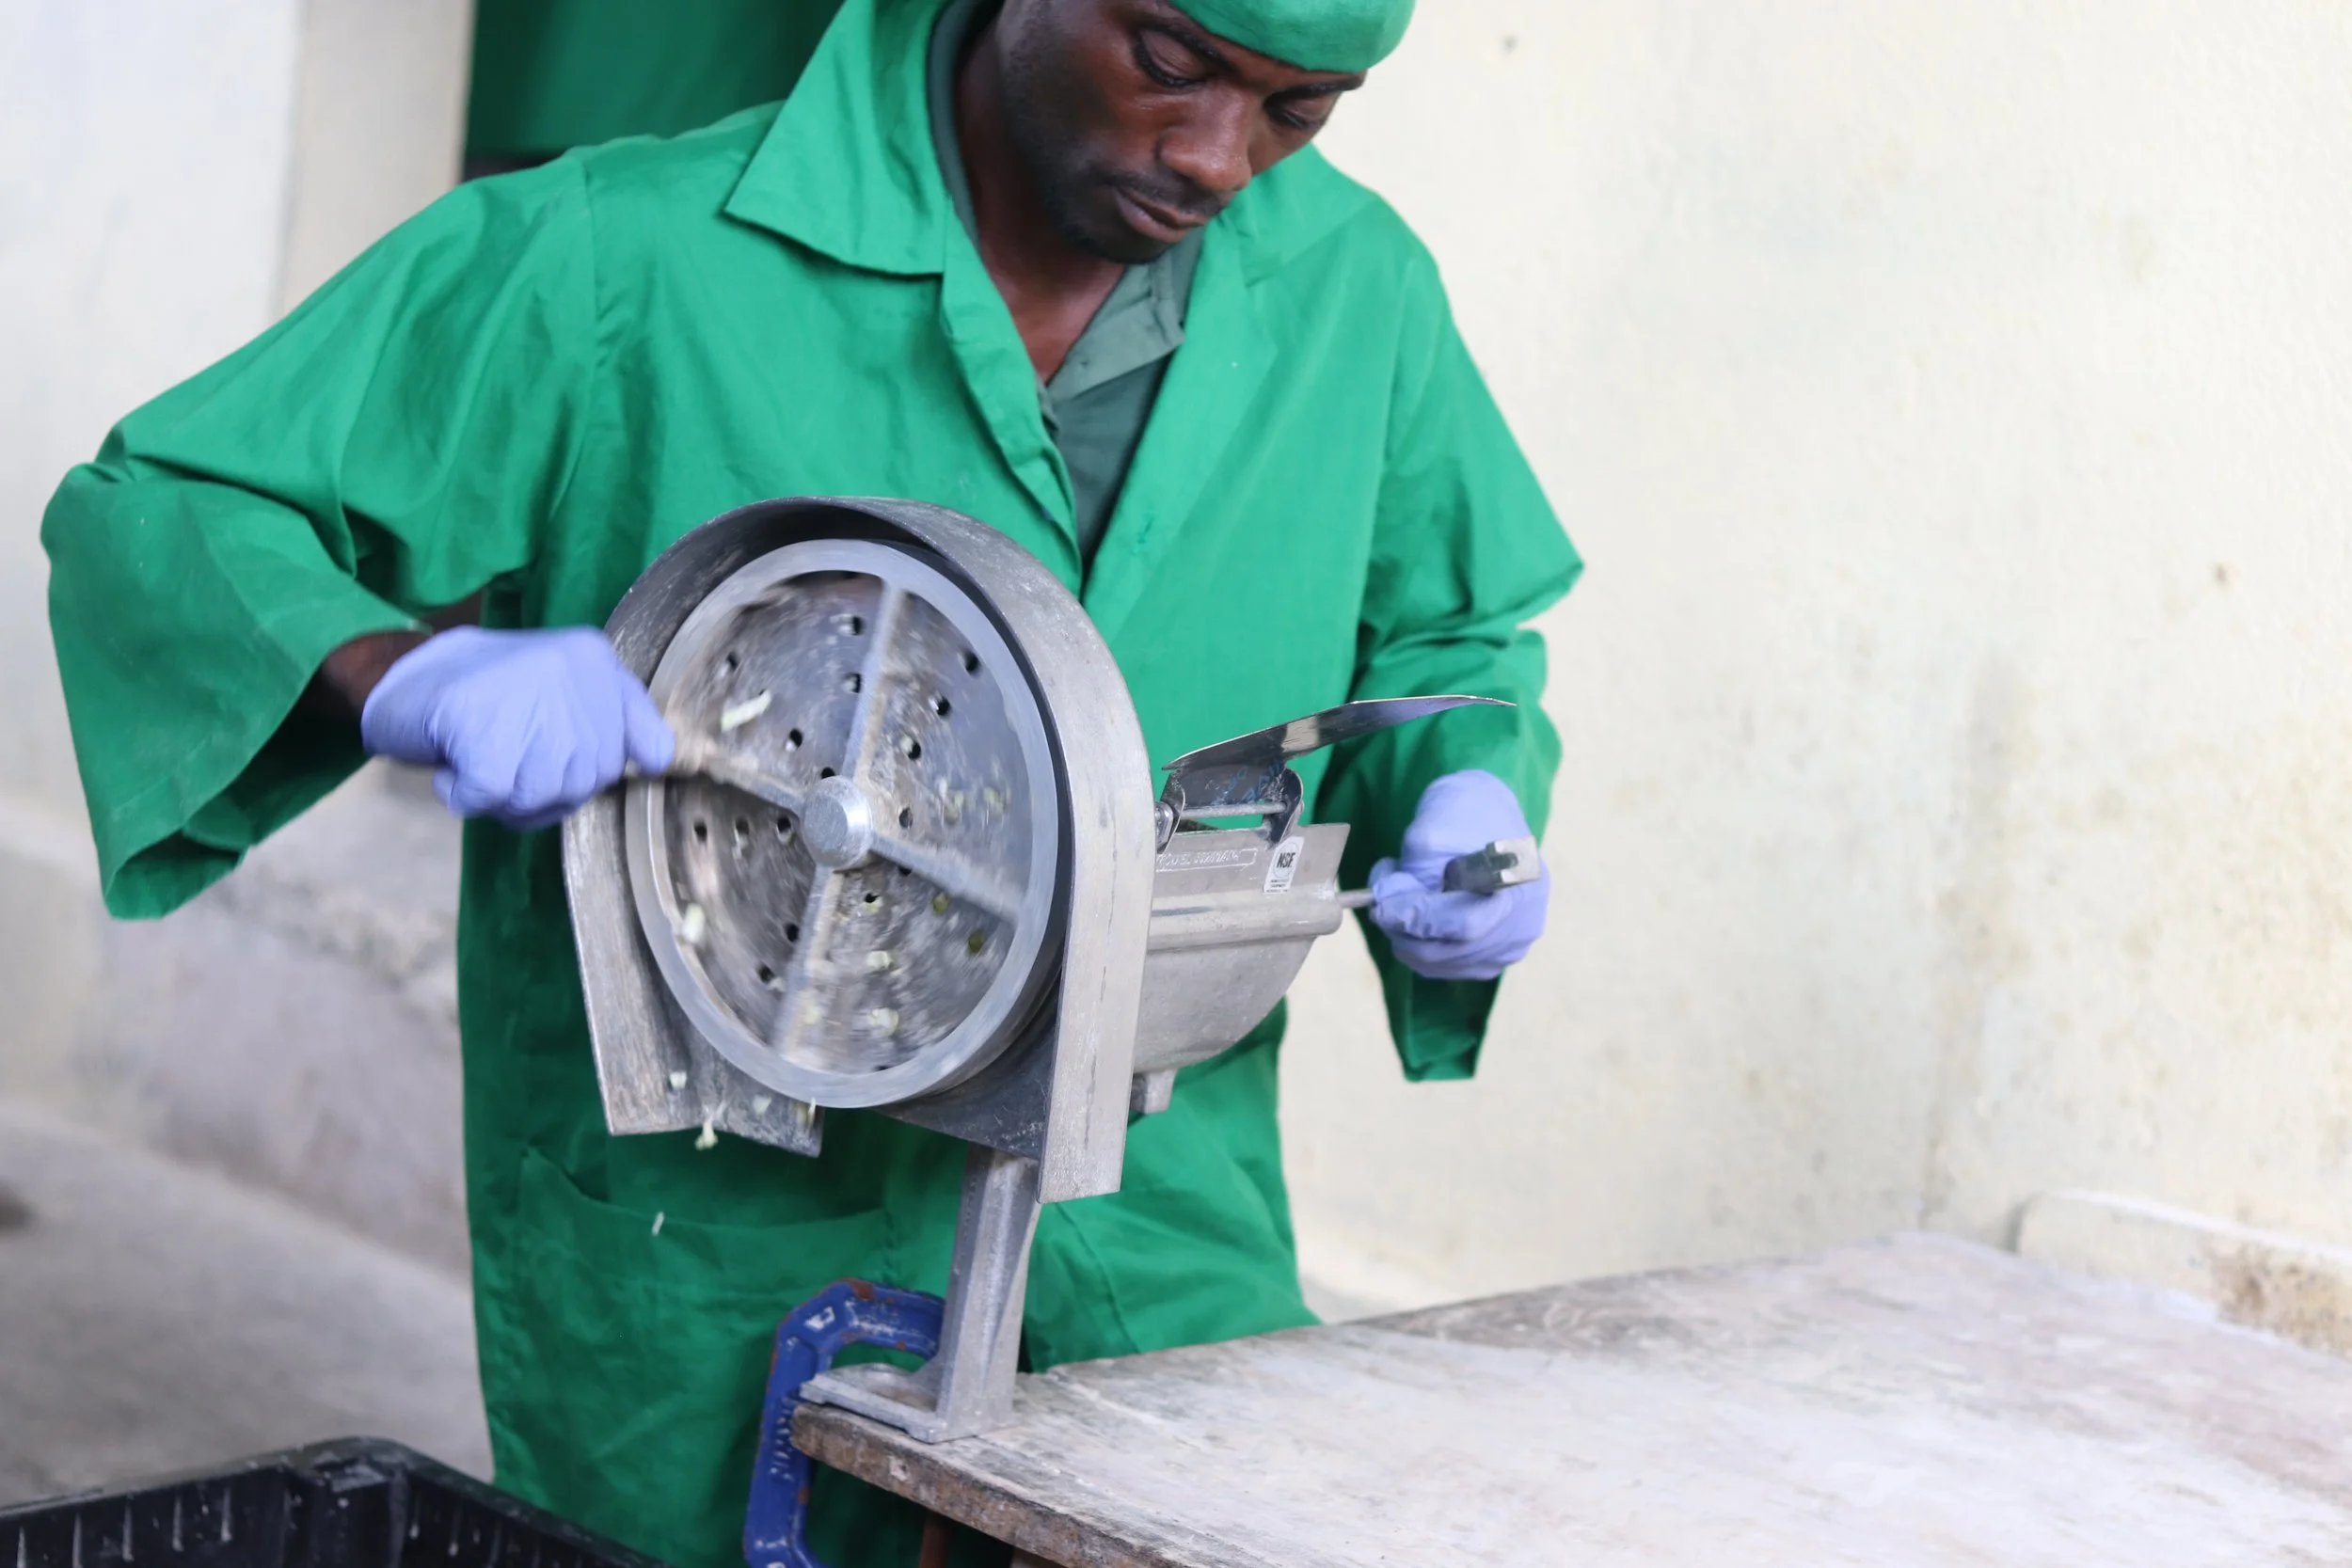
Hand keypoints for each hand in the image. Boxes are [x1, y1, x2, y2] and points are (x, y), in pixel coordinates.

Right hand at [359, 626, 673, 830]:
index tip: (557, 758)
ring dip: (504, 798)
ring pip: (543, 794)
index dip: (598, 768)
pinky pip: (490, 797)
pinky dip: (462, 796)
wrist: (398, 679)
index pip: (644, 744)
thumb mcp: (564, 691)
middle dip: (544, 790)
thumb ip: (621, 720)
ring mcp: (528, 698)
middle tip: (502, 761)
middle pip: (588, 780)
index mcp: (595, 659)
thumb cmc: (486, 698)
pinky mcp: (482, 729)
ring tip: (477, 760)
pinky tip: (452, 768)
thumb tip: (661, 760)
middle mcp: (571, 672)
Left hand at [1368, 770, 1547, 980]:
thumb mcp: (1436, 827)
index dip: (1417, 920)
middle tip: (1380, 902)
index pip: (1464, 924)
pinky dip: (1421, 945)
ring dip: (1408, 937)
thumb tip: (1387, 902)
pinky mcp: (1494, 956)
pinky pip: (1447, 965)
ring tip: (1400, 900)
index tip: (1381, 906)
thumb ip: (1413, 868)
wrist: (1487, 818)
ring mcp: (1511, 945)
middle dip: (1404, 929)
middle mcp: (1523, 923)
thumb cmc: (1464, 814)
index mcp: (1521, 884)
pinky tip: (1416, 916)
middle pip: (1450, 951)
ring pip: (1442, 963)